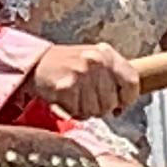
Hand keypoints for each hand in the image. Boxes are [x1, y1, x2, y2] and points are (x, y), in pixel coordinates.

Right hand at [24, 40, 138, 121]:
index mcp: (106, 54)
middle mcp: (95, 61)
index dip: (127, 98)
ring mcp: (80, 73)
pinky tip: (66, 99)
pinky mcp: (66, 86)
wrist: (35, 62)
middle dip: (101, 107)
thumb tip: (123, 106)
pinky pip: (78, 112)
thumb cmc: (67, 64)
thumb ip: (113, 78)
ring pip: (95, 111)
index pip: (132, 82)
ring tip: (75, 98)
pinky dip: (72, 111)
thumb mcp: (94, 61)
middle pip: (112, 103)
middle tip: (87, 98)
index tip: (119, 104)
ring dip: (85, 111)